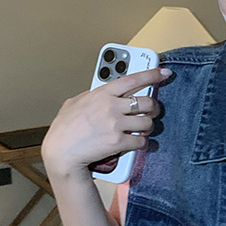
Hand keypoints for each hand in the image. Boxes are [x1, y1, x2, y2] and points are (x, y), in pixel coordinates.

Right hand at [41, 66, 171, 177]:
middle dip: (154, 107)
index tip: (164, 73)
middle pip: (147, 102)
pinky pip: (141, 141)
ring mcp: (115, 124)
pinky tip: (137, 143)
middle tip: (152, 111)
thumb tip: (101, 93)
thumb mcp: (74, 103)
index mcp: (102, 93)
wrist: (61, 152)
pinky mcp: (118, 142)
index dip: (152, 74)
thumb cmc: (64, 129)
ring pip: (148, 122)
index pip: (133, 79)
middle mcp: (111, 106)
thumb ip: (91, 96)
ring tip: (142, 129)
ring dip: (148, 126)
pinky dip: (142, 143)